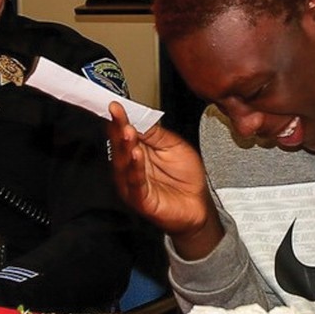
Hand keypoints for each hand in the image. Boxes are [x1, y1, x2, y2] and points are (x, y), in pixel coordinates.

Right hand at [107, 102, 222, 259]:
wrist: (198, 207)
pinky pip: (135, 182)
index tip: (115, 106)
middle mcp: (130, 168)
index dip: (119, 119)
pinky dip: (134, 168)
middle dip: (117, 128)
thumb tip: (139, 118)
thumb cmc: (185, 179)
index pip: (124, 133)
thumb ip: (156, 134)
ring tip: (127, 131)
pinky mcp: (140, 199)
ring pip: (124, 163)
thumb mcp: (174, 147)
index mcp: (136, 153)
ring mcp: (132, 184)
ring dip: (125, 146)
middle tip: (116, 113)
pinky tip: (136, 154)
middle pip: (120, 146)